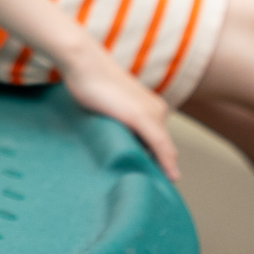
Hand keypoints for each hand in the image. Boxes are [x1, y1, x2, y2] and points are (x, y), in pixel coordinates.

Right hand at [57, 46, 180, 180]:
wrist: (84, 62)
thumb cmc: (92, 83)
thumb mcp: (110, 107)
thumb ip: (120, 122)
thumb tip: (121, 144)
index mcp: (152, 107)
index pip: (161, 142)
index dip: (160, 162)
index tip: (156, 181)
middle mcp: (157, 110)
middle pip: (164, 148)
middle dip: (163, 168)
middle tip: (156, 191)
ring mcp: (151, 113)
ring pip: (164, 148)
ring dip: (164, 168)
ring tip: (157, 189)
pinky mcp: (141, 116)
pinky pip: (159, 144)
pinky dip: (166, 161)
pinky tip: (170, 176)